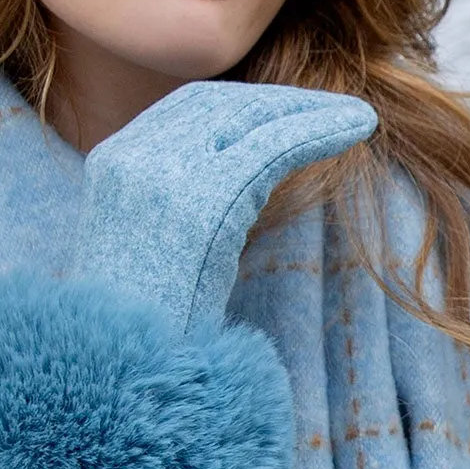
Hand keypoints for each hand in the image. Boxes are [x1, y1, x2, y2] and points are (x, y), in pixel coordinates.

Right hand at [73, 81, 376, 335]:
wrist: (119, 364)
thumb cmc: (136, 327)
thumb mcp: (140, 249)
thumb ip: (169, 208)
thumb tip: (227, 200)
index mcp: (111, 161)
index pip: (185, 109)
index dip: (241, 105)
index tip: (281, 112)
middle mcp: (134, 155)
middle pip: (220, 105)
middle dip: (278, 103)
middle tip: (330, 109)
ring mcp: (165, 174)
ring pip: (252, 120)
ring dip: (310, 112)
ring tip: (358, 117)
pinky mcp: (206, 199)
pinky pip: (275, 147)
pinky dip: (320, 131)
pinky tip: (358, 129)